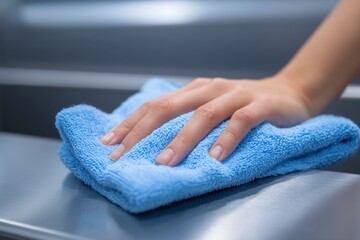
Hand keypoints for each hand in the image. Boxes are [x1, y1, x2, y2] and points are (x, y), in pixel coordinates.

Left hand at [100, 77, 310, 165]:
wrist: (290, 92)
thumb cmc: (245, 104)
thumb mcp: (212, 107)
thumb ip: (189, 118)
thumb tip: (154, 143)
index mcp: (194, 90)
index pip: (155, 105)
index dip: (131, 123)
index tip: (109, 143)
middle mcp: (210, 89)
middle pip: (170, 107)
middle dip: (143, 131)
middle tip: (124, 155)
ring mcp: (235, 95)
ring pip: (203, 115)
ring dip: (182, 139)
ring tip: (165, 162)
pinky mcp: (261, 105)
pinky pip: (241, 122)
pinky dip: (226, 139)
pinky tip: (215, 158)